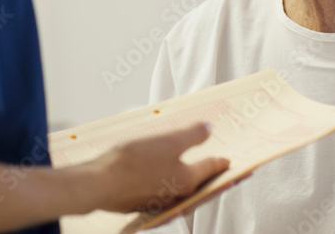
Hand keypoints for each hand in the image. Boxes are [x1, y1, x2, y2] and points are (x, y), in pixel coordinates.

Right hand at [88, 123, 229, 212]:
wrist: (100, 185)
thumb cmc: (133, 162)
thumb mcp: (168, 141)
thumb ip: (192, 135)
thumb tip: (209, 130)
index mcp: (187, 180)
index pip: (212, 169)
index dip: (223, 163)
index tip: (234, 164)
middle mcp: (177, 196)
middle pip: (204, 187)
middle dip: (219, 181)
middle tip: (233, 177)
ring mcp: (160, 202)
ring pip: (187, 195)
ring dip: (199, 188)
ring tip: (205, 181)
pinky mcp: (143, 204)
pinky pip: (168, 198)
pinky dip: (177, 192)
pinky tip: (171, 186)